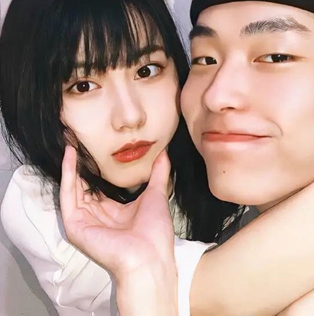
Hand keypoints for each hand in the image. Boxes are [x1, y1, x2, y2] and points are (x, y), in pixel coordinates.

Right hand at [59, 146, 175, 279]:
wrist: (149, 255)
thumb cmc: (155, 231)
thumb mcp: (157, 194)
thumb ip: (158, 173)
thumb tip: (164, 152)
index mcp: (113, 212)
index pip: (99, 187)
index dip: (97, 167)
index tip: (95, 147)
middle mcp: (96, 216)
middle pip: (84, 186)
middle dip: (81, 163)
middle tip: (78, 139)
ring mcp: (84, 222)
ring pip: (73, 188)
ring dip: (71, 165)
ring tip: (71, 142)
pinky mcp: (75, 225)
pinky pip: (68, 196)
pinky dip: (68, 175)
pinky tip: (70, 156)